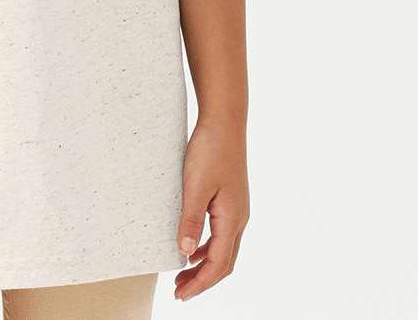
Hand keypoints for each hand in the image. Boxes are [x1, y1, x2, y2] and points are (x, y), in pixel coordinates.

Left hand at [172, 117, 249, 301]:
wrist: (224, 121)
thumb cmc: (210, 150)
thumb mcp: (195, 186)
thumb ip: (190, 220)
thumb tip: (184, 253)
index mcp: (232, 219)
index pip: (218, 265)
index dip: (200, 283)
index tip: (180, 295)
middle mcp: (239, 218)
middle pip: (224, 262)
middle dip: (202, 280)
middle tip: (178, 290)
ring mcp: (237, 209)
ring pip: (223, 249)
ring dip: (204, 265)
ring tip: (182, 273)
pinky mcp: (230, 199)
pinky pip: (221, 233)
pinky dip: (207, 247)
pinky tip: (192, 246)